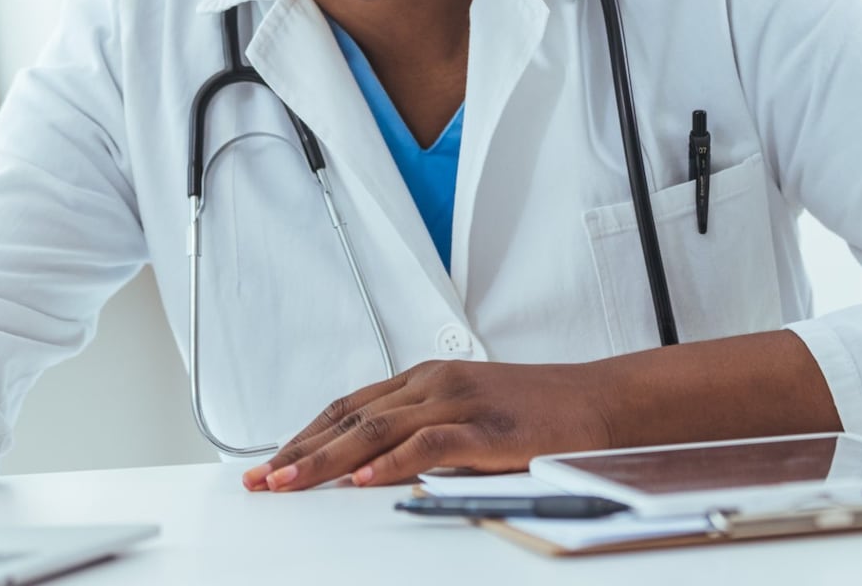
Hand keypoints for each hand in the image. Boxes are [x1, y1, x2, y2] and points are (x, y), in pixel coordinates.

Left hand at [242, 359, 615, 490]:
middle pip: (351, 418)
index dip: (303, 435)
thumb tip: (368, 468)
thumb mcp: (466, 414)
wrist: (598, 401)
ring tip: (291, 483)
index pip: (347, 406)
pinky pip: (429, 444)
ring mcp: (459, 401)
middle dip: (300, 451)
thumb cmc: (535, 413)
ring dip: (327, 459)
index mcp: (425, 379)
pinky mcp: (486, 427)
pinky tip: (363, 482)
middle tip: (263, 481)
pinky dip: (391, 463)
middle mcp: (434, 383)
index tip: (269, 464)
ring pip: (377, 428)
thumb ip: (421, 432)